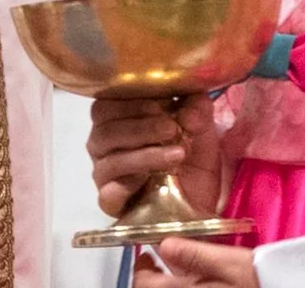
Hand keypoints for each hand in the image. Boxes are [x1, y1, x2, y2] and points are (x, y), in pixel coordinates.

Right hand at [90, 96, 221, 220]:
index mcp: (116, 116)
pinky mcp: (110, 202)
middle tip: (171, 128)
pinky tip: (152, 178)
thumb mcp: (201, 126)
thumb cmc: (190, 152)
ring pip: (110, 161)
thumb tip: (189, 110)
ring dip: (145, 155)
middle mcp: (103, 144)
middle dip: (140, 127)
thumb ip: (197, 110)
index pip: (106, 103)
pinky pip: (110, 193)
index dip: (133, 101)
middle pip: (104, 130)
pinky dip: (130, 184)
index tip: (165, 102)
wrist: (200, 195)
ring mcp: (104, 174)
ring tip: (177, 154)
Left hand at [137, 238, 257, 286]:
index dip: (140, 268)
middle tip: (157, 261)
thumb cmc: (258, 280)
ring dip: (167, 283)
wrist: (284, 286)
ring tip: (176, 267)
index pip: (144, 284)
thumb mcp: (230, 262)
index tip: (145, 255)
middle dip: (152, 278)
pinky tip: (196, 278)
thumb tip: (164, 245)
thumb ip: (195, 255)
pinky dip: (184, 284)